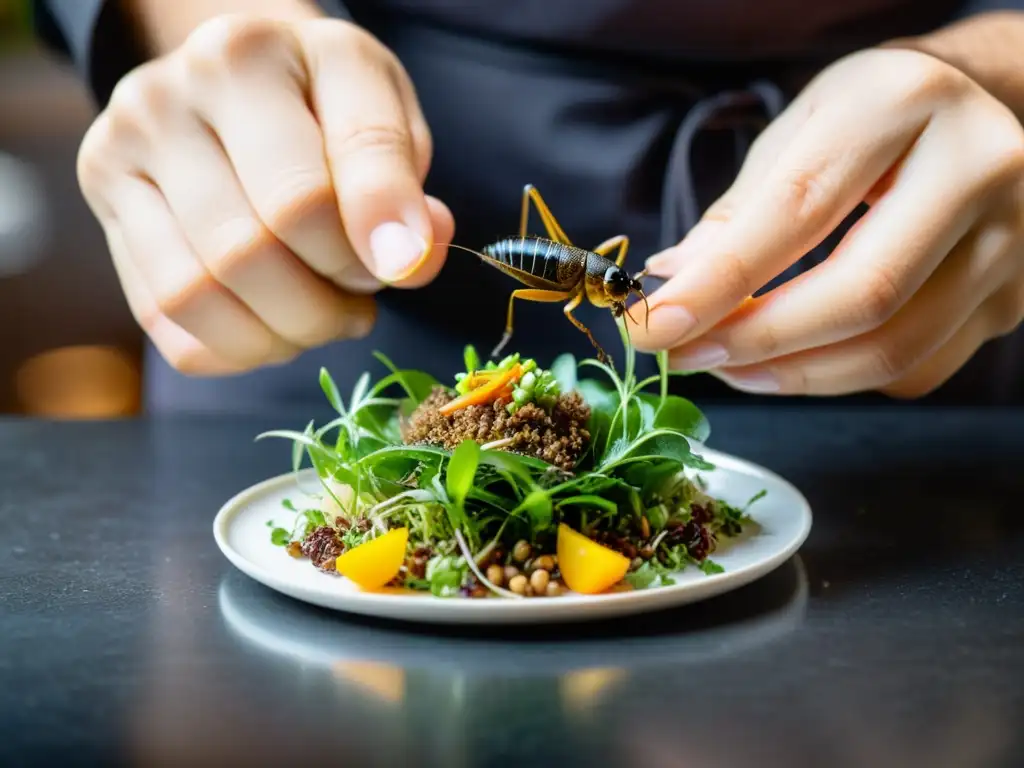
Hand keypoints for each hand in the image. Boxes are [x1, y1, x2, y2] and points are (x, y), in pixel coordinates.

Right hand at [77, 13, 453, 374]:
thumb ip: (399, 181)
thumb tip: (409, 258)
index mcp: (246, 59)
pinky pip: (165, 321)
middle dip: (323, 303)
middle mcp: (163, 100)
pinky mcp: (106, 210)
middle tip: (361, 295)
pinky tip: (275, 325)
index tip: (405, 267)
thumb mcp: (380, 108)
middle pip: (246, 254)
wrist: (242, 79)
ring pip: (196, 295)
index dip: (364, 254)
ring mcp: (119, 156)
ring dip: (279, 335)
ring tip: (324, 316)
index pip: (303, 199)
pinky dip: (234, 348)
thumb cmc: (321, 98)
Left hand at [630, 47, 1023, 397]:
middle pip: (859, 296)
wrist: (980, 113)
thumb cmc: (873, 120)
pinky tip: (791, 361)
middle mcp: (977, 170)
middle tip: (685, 355)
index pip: (798, 213)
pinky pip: (913, 371)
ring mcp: (1010, 242)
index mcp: (907, 104)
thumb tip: (674, 286)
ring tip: (727, 364)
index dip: (717, 283)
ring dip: (790, 374)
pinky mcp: (1012, 301)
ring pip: (890, 349)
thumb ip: (738, 212)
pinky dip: (837, 378)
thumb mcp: (798, 130)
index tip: (653, 326)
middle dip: (754, 341)